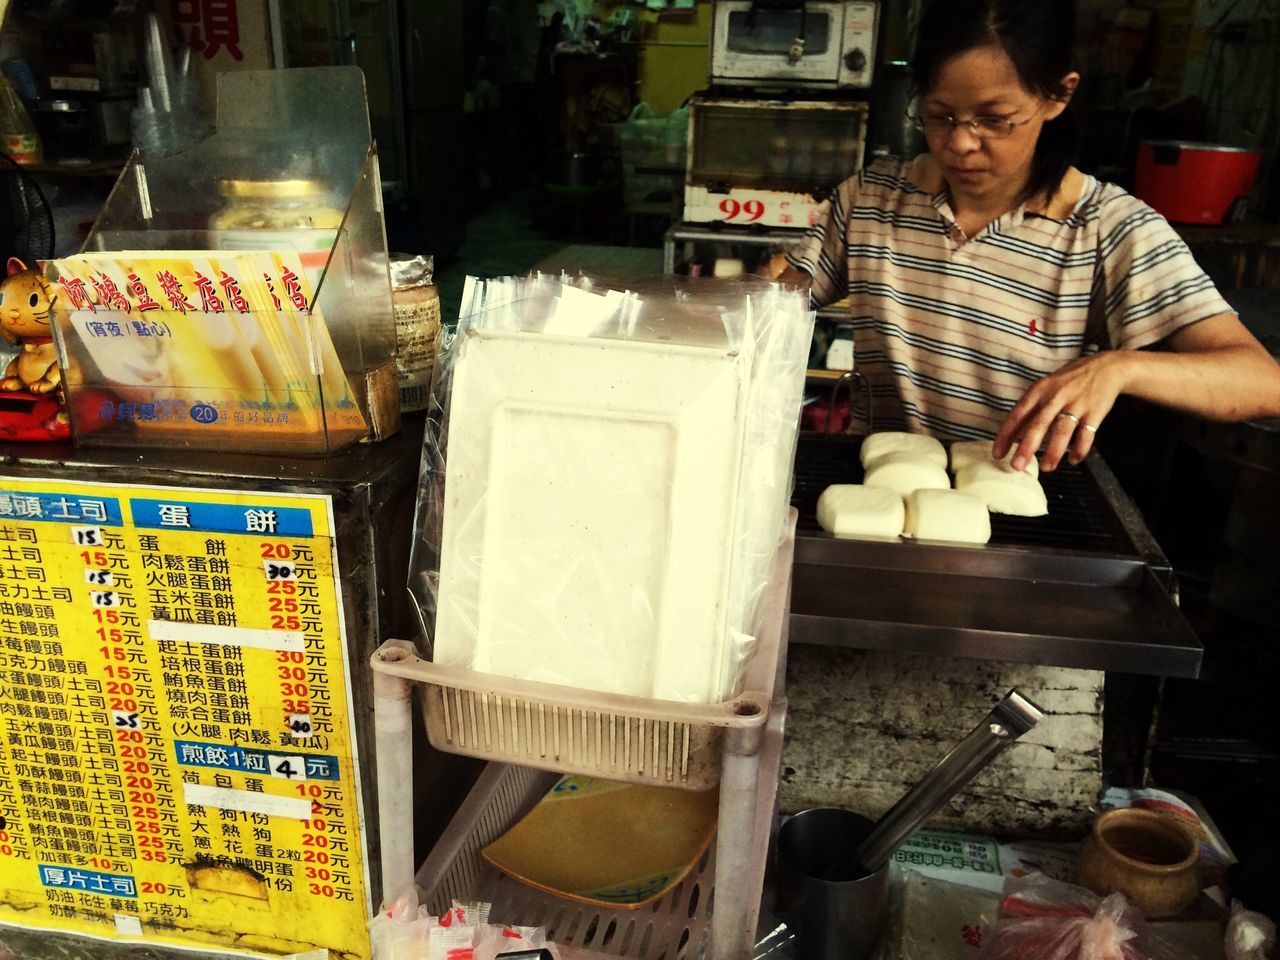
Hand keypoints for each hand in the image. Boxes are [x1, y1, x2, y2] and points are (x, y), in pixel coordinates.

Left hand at [993, 352, 1126, 471]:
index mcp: (1039, 390)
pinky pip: (1086, 435)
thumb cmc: (1070, 381)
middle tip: (1017, 466)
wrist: (1106, 367)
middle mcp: (1056, 396)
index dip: (1006, 435)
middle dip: (1026, 447)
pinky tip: (1073, 460)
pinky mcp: (1095, 412)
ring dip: (1053, 452)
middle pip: (1038, 424)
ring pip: (1062, 431)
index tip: (998, 453)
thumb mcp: (1046, 387)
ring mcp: (1076, 404)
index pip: (1018, 414)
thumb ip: (1031, 410)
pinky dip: (1080, 449)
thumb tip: (1013, 436)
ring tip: (1046, 467)